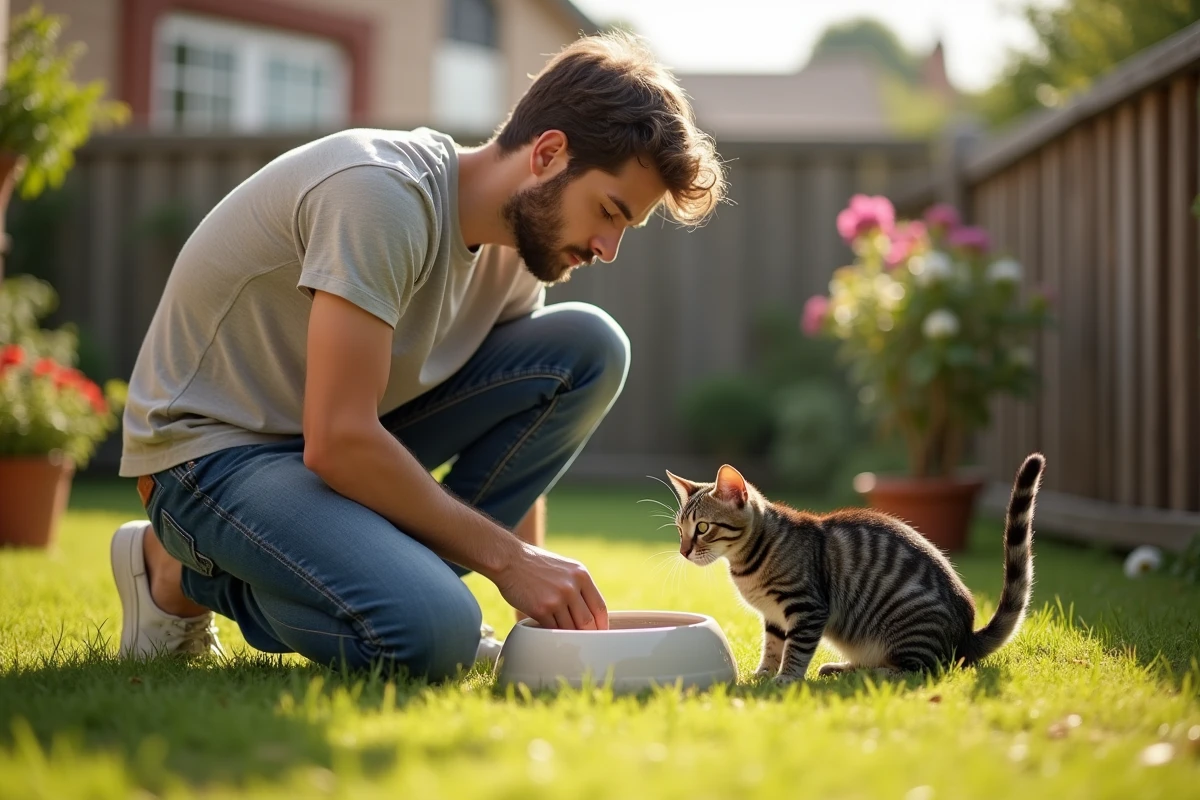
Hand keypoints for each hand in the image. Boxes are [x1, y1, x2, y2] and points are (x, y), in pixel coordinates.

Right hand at [492, 543, 608, 630]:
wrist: (509, 560)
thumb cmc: (536, 565)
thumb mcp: (564, 568)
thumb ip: (578, 586)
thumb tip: (589, 611)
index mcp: (581, 575)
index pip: (600, 607)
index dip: (602, 625)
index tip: (600, 633)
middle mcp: (571, 587)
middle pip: (588, 622)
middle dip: (587, 634)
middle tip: (585, 642)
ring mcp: (556, 599)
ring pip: (571, 628)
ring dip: (569, 635)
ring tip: (567, 638)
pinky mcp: (541, 609)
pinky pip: (553, 629)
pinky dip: (553, 633)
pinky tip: (551, 633)